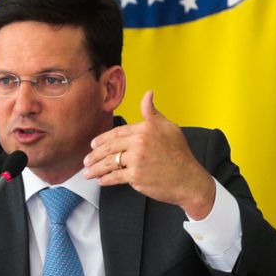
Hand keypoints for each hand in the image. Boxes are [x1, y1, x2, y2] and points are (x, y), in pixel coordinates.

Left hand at [83, 90, 214, 219]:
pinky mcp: (136, 176)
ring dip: (95, 169)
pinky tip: (100, 180)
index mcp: (145, 128)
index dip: (102, 139)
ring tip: (88, 173)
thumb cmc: (180, 154)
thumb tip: (148, 94)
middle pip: (110, 147)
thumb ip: (152, 113)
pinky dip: (105, 179)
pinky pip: (115, 177)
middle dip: (95, 155)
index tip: (93, 145)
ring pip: (109, 163)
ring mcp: (137, 159)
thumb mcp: (169, 127)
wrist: (189, 179)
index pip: (117, 133)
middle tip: (87, 160)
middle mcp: (139, 142)